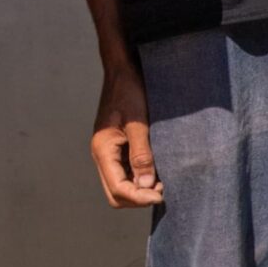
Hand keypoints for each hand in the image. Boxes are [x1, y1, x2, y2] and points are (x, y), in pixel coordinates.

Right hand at [89, 52, 162, 207]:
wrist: (122, 69)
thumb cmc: (129, 90)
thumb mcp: (139, 122)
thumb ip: (141, 154)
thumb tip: (146, 185)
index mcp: (103, 149)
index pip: (117, 189)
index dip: (139, 197)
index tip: (162, 195)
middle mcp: (102, 155)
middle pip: (116, 193)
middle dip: (139, 197)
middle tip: (164, 188)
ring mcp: (109, 152)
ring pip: (121, 185)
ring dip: (141, 188)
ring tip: (164, 179)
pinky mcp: (118, 147)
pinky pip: (127, 172)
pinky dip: (141, 176)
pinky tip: (158, 168)